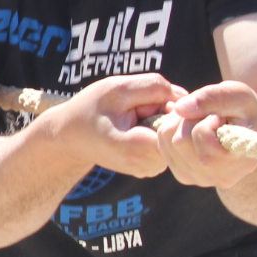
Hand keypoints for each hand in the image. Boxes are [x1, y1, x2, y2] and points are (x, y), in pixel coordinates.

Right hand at [47, 74, 183, 179]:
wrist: (69, 137)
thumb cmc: (89, 109)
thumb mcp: (116, 87)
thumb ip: (154, 87)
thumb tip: (186, 98)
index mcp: (136, 149)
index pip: (179, 127)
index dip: (171, 108)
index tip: (146, 102)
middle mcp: (148, 166)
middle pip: (179, 132)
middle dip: (166, 113)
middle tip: (136, 109)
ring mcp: (151, 170)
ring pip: (175, 137)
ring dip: (162, 121)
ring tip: (134, 119)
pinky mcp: (153, 167)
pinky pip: (168, 142)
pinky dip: (158, 130)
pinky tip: (138, 127)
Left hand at [154, 80, 256, 191]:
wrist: (245, 131)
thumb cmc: (244, 111)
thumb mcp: (238, 94)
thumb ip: (212, 97)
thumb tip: (180, 108)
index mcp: (242, 161)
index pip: (203, 139)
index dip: (205, 121)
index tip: (219, 116)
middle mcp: (221, 177)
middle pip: (181, 141)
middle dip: (188, 119)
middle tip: (206, 115)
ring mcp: (201, 180)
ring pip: (168, 143)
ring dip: (177, 123)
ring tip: (199, 120)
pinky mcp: (185, 177)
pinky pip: (162, 148)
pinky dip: (170, 132)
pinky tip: (189, 130)